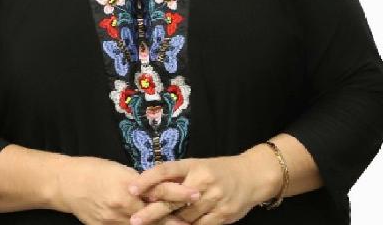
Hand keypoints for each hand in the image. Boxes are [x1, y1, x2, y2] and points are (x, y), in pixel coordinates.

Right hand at [53, 155, 197, 224]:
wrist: (67, 183)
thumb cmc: (94, 169)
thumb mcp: (120, 169)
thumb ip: (139, 181)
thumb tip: (159, 187)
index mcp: (128, 186)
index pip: (160, 192)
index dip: (179, 194)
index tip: (196, 194)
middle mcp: (123, 206)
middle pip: (155, 216)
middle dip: (176, 221)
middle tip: (194, 222)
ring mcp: (113, 222)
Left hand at [127, 156, 264, 224]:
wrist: (251, 176)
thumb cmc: (218, 171)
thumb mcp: (197, 166)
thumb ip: (177, 176)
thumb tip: (150, 186)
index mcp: (193, 164)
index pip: (166, 170)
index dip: (148, 179)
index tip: (131, 187)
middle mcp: (202, 180)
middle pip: (172, 198)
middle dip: (152, 212)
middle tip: (134, 220)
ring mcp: (213, 199)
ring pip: (184, 217)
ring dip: (168, 223)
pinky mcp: (222, 216)